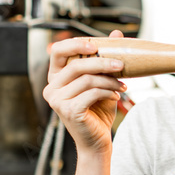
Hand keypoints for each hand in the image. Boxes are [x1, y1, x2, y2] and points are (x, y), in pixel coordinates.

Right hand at [43, 30, 127, 155]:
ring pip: (87, 79)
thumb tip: (116, 34)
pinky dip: (108, 92)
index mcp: (56, 77)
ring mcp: (57, 100)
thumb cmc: (98, 111)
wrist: (97, 140)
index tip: (96, 44)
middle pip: (77, 65)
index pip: (58, 51)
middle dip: (102, 62)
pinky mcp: (68, 110)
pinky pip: (92, 93)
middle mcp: (51, 87)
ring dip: (110, 80)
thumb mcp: (102, 81)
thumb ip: (105, 58)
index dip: (75, 43)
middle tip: (121, 64)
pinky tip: (116, 96)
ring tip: (123, 85)